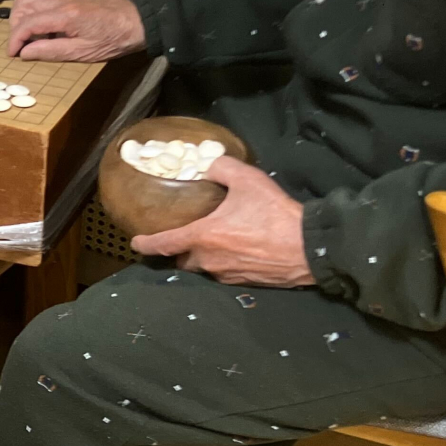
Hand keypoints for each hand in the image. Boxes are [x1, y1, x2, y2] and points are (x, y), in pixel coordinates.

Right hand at [7, 0, 145, 62]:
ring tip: (27, 32)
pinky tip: (38, 20)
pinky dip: (30, 4)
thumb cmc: (112, 40)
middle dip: (15, 27)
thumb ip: (51, 51)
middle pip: (22, 6)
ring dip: (20, 13)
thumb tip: (25, 53)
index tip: (13, 54)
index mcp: (65, 16)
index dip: (15, 40)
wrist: (134, 20)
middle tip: (22, 44)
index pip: (27, 24)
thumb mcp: (82, 52)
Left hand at [130, 157, 314, 286]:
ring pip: (204, 269)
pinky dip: (223, 264)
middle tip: (179, 238)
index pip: (164, 244)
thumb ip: (222, 168)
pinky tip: (234, 251)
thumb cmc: (275, 214)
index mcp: (203, 237)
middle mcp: (210, 260)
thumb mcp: (247, 180)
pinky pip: (224, 274)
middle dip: (178, 251)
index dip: (146, 244)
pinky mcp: (244, 283)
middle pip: (182, 260)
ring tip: (209, 243)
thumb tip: (208, 163)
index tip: (135, 242)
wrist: (309, 248)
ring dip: (201, 258)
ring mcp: (227, 275)